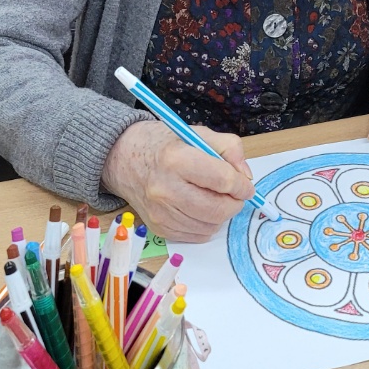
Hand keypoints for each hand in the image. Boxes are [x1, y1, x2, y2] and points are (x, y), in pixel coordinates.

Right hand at [101, 119, 254, 242]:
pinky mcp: (159, 228)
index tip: (245, 185)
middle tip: (236, 194)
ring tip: (215, 197)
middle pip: (217, 209)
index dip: (242, 185)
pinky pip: (197, 235)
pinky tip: (201, 208)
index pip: (222, 180)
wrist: (122, 159)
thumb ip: (228, 148)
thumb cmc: (161, 143)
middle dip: (235, 203)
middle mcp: (165, 189)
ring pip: (210, 225)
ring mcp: (160, 212)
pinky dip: (207, 224)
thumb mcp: (196, 132)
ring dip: (222, 215)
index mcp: (176, 159)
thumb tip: (245, 176)